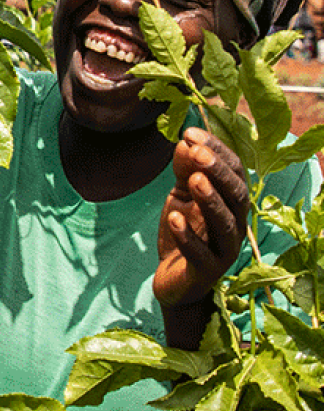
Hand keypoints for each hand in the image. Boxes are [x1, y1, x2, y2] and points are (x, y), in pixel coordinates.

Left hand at [154, 128, 249, 307]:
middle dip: (218, 173)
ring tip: (194, 180)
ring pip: (225, 224)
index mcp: (232, 202)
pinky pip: (200, 254)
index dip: (216, 152)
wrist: (175, 278)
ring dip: (210, 201)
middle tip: (198, 153)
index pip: (234, 172)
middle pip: (237, 196)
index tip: (191, 133)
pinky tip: (174, 219)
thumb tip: (186, 140)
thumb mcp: (182, 194)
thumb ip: (185, 170)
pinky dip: (188, 237)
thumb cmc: (185, 229)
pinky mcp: (206, 271)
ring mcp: (224, 250)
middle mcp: (236, 224)